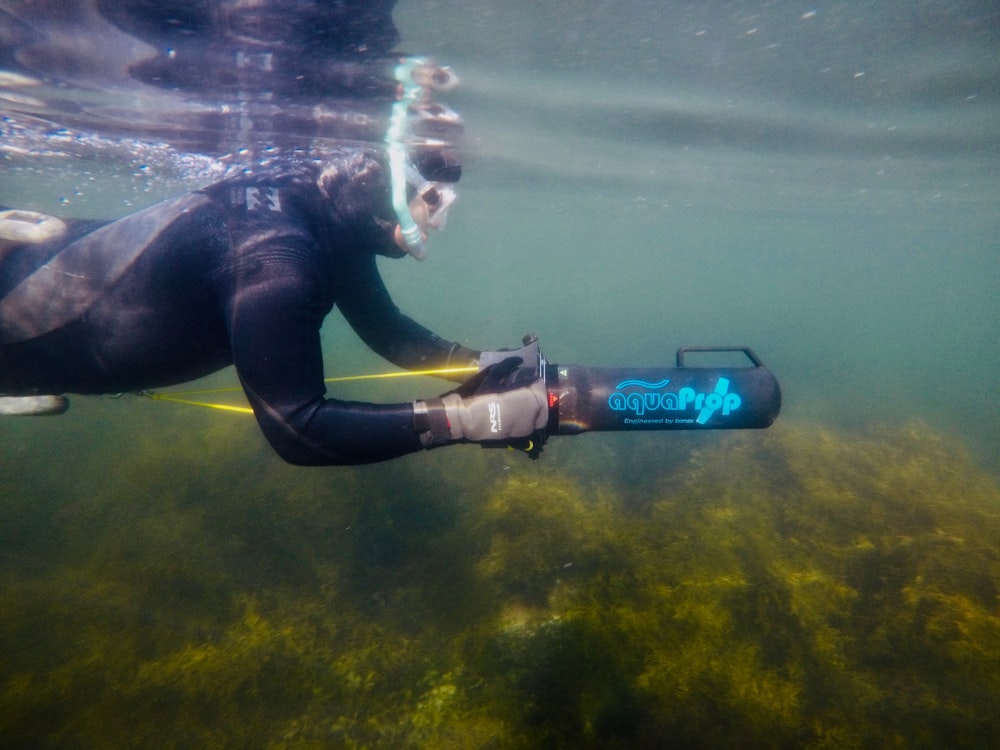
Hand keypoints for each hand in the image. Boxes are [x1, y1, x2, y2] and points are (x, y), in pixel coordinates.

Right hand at [416, 357, 548, 445]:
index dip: (535, 382)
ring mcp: (524, 428)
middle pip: (542, 404)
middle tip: (528, 391)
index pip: (540, 387)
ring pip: (538, 418)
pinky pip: (529, 427)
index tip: (529, 379)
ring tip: (524, 403)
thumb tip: (518, 359)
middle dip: (537, 396)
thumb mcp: (492, 377)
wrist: (465, 419)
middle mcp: (528, 414)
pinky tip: (519, 415)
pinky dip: (528, 420)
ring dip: (535, 409)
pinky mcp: (517, 437)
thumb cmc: (479, 396)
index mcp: (525, 398)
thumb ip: (507, 366)